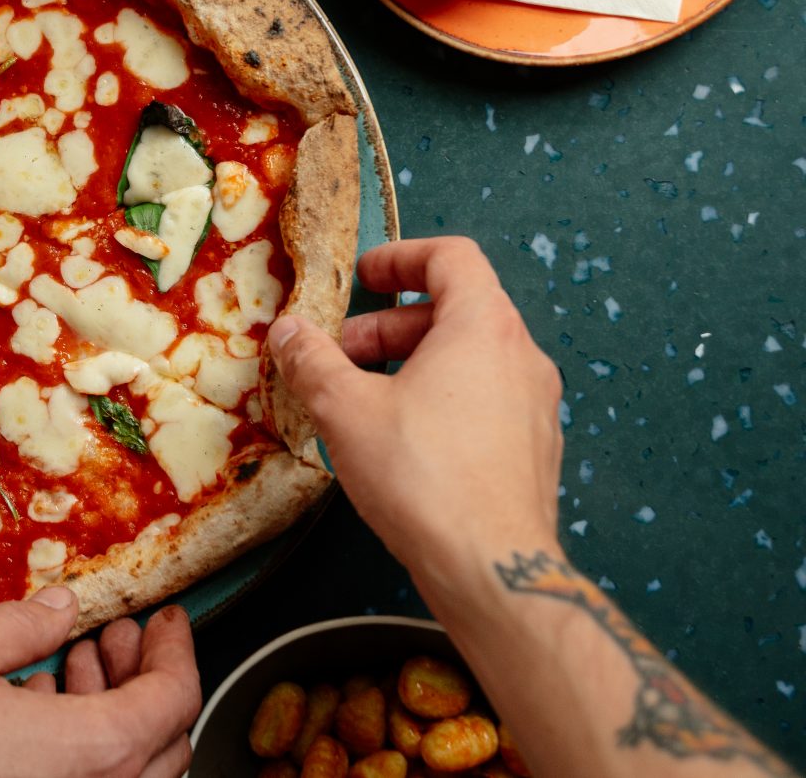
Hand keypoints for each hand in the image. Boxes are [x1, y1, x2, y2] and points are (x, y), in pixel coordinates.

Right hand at [0, 589, 200, 777]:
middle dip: (143, 677)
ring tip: (72, 665)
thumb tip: (60, 607)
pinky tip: (37, 711)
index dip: (176, 649)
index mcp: (93, 752)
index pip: (175, 698)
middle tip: (115, 636)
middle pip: (163, 741)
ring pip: (127, 773)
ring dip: (111, 712)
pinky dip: (80, 749)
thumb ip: (20, 626)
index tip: (165, 620)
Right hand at [268, 237, 562, 583]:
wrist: (491, 567)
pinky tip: (400, 442)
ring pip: (469, 361)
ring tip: (362, 402)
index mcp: (484, 327)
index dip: (401, 256)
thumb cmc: (421, 475)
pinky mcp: (534, 450)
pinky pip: (485, 402)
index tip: (363, 276)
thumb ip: (313, 361)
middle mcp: (522, 356)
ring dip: (412, 366)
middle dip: (389, 327)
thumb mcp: (346, 409)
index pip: (452, 257)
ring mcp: (536, 406)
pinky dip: (441, 400)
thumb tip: (289, 332)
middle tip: (339, 356)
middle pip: (455, 312)